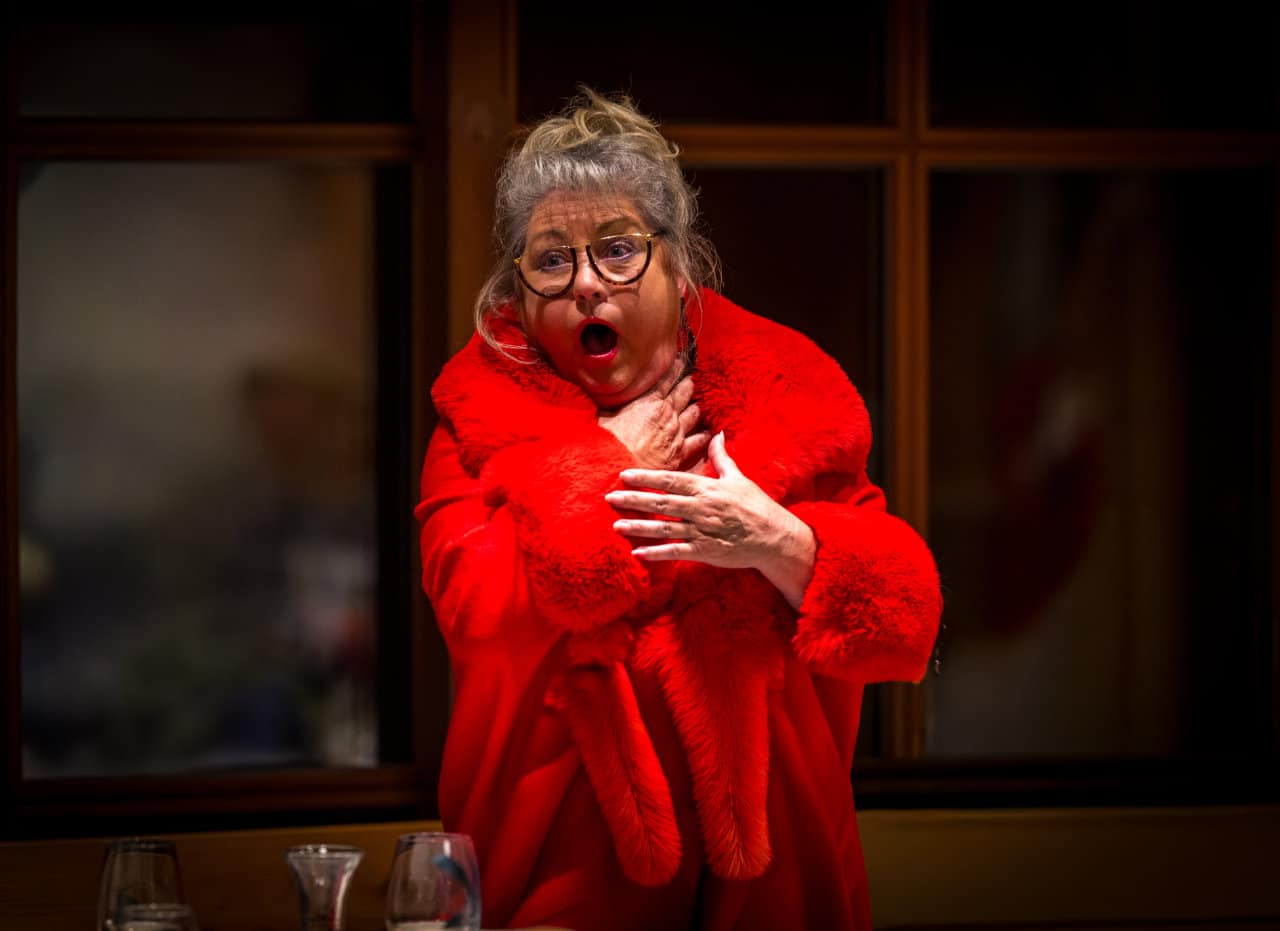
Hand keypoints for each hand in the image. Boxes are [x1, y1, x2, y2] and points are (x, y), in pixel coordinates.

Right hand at [597, 356, 708, 470]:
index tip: (684, 361)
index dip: (678, 368)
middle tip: (696, 379)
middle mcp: (667, 413)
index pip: (669, 378)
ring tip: (705, 402)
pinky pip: (699, 440)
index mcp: (650, 400)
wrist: (617, 465)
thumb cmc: (608, 441)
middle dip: (692, 384)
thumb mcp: (606, 413)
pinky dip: (706, 434)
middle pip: (686, 392)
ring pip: (695, 413)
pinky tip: (711, 431)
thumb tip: (608, 393)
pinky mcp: (680, 451)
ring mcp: (676, 431)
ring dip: (700, 406)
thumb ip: (615, 402)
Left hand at [604, 432, 815, 608]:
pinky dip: (656, 554)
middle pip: (661, 502)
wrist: (774, 537)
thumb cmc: (756, 506)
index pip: (671, 480)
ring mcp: (702, 531)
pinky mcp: (705, 552)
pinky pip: (676, 552)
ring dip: (639, 527)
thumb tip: (717, 434)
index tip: (624, 475)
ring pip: (664, 528)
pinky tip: (637, 553)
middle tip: (609, 498)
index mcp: (707, 488)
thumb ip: (721, 458)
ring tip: (616, 525)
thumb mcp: (739, 478)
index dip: (646, 477)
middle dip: (634, 500)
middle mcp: (701, 508)